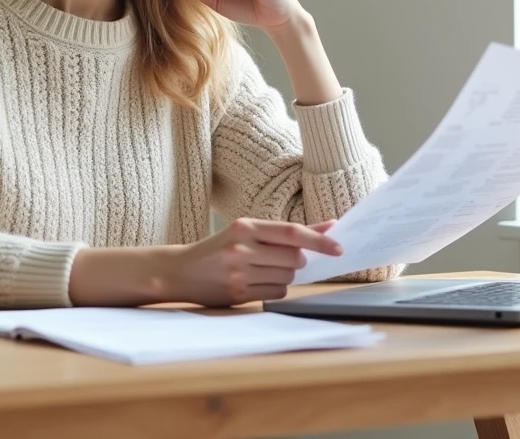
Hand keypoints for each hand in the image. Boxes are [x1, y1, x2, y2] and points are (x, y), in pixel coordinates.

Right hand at [162, 217, 341, 306]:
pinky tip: (255, 282)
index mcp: (244, 226)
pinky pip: (276, 293)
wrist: (180, 271)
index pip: (291, 232)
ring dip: (285, 276)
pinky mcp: (238, 294)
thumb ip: (284, 232)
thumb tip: (329, 227)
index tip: (339, 247)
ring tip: (260, 270)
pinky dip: (275, 289)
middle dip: (296, 261)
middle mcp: (241, 248)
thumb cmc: (219, 249)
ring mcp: (239, 273)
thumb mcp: (246, 232)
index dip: (319, 240)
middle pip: (293, 259)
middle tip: (278, 259)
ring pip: (287, 278)